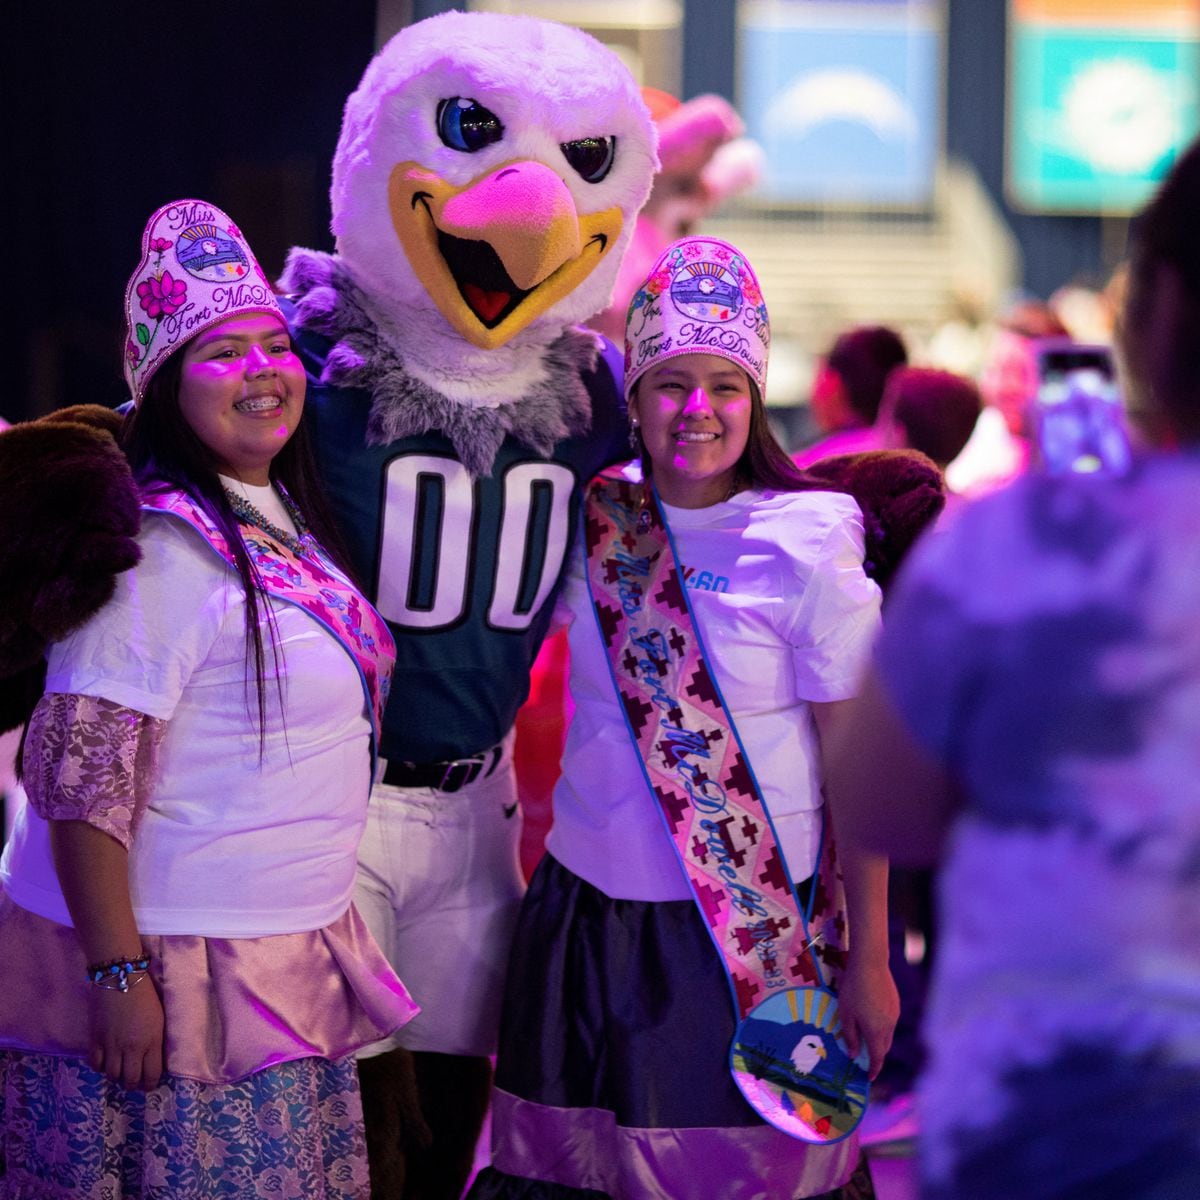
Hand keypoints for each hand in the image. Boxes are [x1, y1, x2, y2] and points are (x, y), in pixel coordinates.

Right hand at [87, 977, 164, 1090]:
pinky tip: (105, 1061)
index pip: (152, 1075)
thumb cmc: (146, 995)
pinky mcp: (96, 1040)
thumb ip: (156, 1041)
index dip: (150, 1084)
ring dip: (116, 1077)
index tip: (149, 1085)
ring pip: (112, 1076)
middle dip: (133, 1084)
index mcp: (152, 1041)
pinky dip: (100, 1067)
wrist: (121, 978)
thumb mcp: (159, 1019)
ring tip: (120, 1071)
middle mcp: (132, 1048)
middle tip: (134, 1081)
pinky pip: (95, 1064)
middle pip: (131, 1080)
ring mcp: (112, 1045)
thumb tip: (154, 1059)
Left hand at [837, 956, 898, 1080]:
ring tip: (867, 1037)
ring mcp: (894, 1014)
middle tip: (866, 1059)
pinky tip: (872, 1017)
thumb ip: (850, 1036)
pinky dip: (883, 1027)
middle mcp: (889, 1026)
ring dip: (880, 1040)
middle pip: (884, 1047)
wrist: (870, 963)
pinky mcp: (895, 1004)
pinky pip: (890, 1022)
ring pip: (888, 1034)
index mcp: (876, 1032)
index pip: (878, 1057)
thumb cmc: (853, 989)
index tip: (870, 1077)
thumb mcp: (846, 1014)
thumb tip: (854, 1055)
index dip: (874, 1069)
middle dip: (876, 1056)